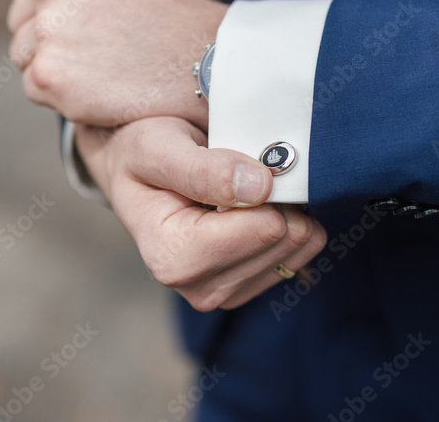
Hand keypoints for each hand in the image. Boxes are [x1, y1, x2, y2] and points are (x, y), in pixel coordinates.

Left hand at [6, 0, 226, 129]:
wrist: (208, 60)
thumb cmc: (173, 22)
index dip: (54, 13)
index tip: (89, 28)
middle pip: (21, 23)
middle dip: (53, 43)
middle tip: (102, 55)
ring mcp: (47, 25)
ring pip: (26, 58)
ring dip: (57, 69)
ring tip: (105, 71)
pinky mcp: (49, 71)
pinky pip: (35, 90)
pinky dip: (63, 98)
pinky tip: (102, 90)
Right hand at [77, 116, 327, 310]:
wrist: (136, 172)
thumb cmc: (142, 156)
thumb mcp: (157, 148)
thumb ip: (203, 169)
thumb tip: (258, 187)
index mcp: (174, 257)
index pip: (265, 228)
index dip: (265, 184)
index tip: (240, 160)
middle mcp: (199, 286)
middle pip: (286, 238)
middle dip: (276, 196)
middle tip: (242, 172)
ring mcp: (226, 291)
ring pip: (300, 245)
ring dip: (282, 207)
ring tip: (243, 188)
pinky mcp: (248, 286)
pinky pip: (302, 253)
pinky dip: (287, 221)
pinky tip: (253, 208)